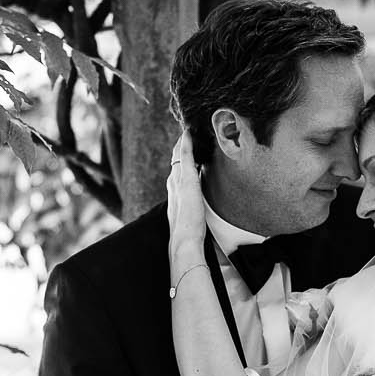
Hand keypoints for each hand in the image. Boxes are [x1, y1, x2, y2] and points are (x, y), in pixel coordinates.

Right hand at [166, 133, 207, 252]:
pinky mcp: (186, 181)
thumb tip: (201, 221)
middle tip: (184, 136)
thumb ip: (193, 219)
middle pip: (174, 164)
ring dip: (181, 145)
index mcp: (174, 197)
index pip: (176, 176)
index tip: (183, 156)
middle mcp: (172, 187)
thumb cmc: (188, 239)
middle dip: (178, 150)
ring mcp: (178, 183)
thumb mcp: (190, 226)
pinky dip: (185, 144)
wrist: (183, 242)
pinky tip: (187, 133)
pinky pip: (184, 157)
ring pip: (177, 158)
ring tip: (185, 132)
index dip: (179, 165)